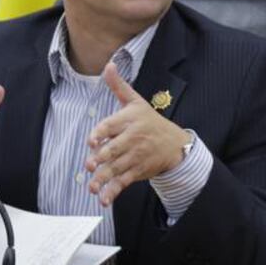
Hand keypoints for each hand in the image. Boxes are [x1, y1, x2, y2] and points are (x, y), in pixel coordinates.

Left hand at [84, 62, 189, 205]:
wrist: (175, 145)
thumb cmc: (150, 121)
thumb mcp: (136, 102)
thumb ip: (119, 86)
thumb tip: (109, 65)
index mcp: (130, 120)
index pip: (112, 126)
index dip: (101, 133)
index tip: (92, 141)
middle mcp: (133, 139)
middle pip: (114, 149)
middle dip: (101, 158)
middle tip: (89, 165)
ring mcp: (135, 157)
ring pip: (117, 168)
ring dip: (103, 179)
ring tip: (92, 186)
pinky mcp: (137, 171)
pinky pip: (124, 182)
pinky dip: (113, 192)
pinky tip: (104, 199)